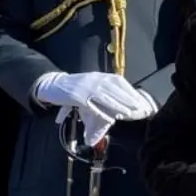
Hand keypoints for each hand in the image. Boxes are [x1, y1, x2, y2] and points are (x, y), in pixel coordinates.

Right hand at [34, 72, 157, 145]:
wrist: (54, 84)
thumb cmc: (76, 85)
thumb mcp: (92, 82)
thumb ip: (105, 88)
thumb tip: (122, 96)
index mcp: (99, 76)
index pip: (119, 82)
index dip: (130, 91)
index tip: (141, 100)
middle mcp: (94, 80)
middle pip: (115, 91)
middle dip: (129, 100)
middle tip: (140, 109)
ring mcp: (86, 88)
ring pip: (105, 98)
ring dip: (118, 106)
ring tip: (129, 114)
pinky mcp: (77, 98)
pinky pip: (91, 107)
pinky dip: (101, 113)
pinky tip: (110, 119)